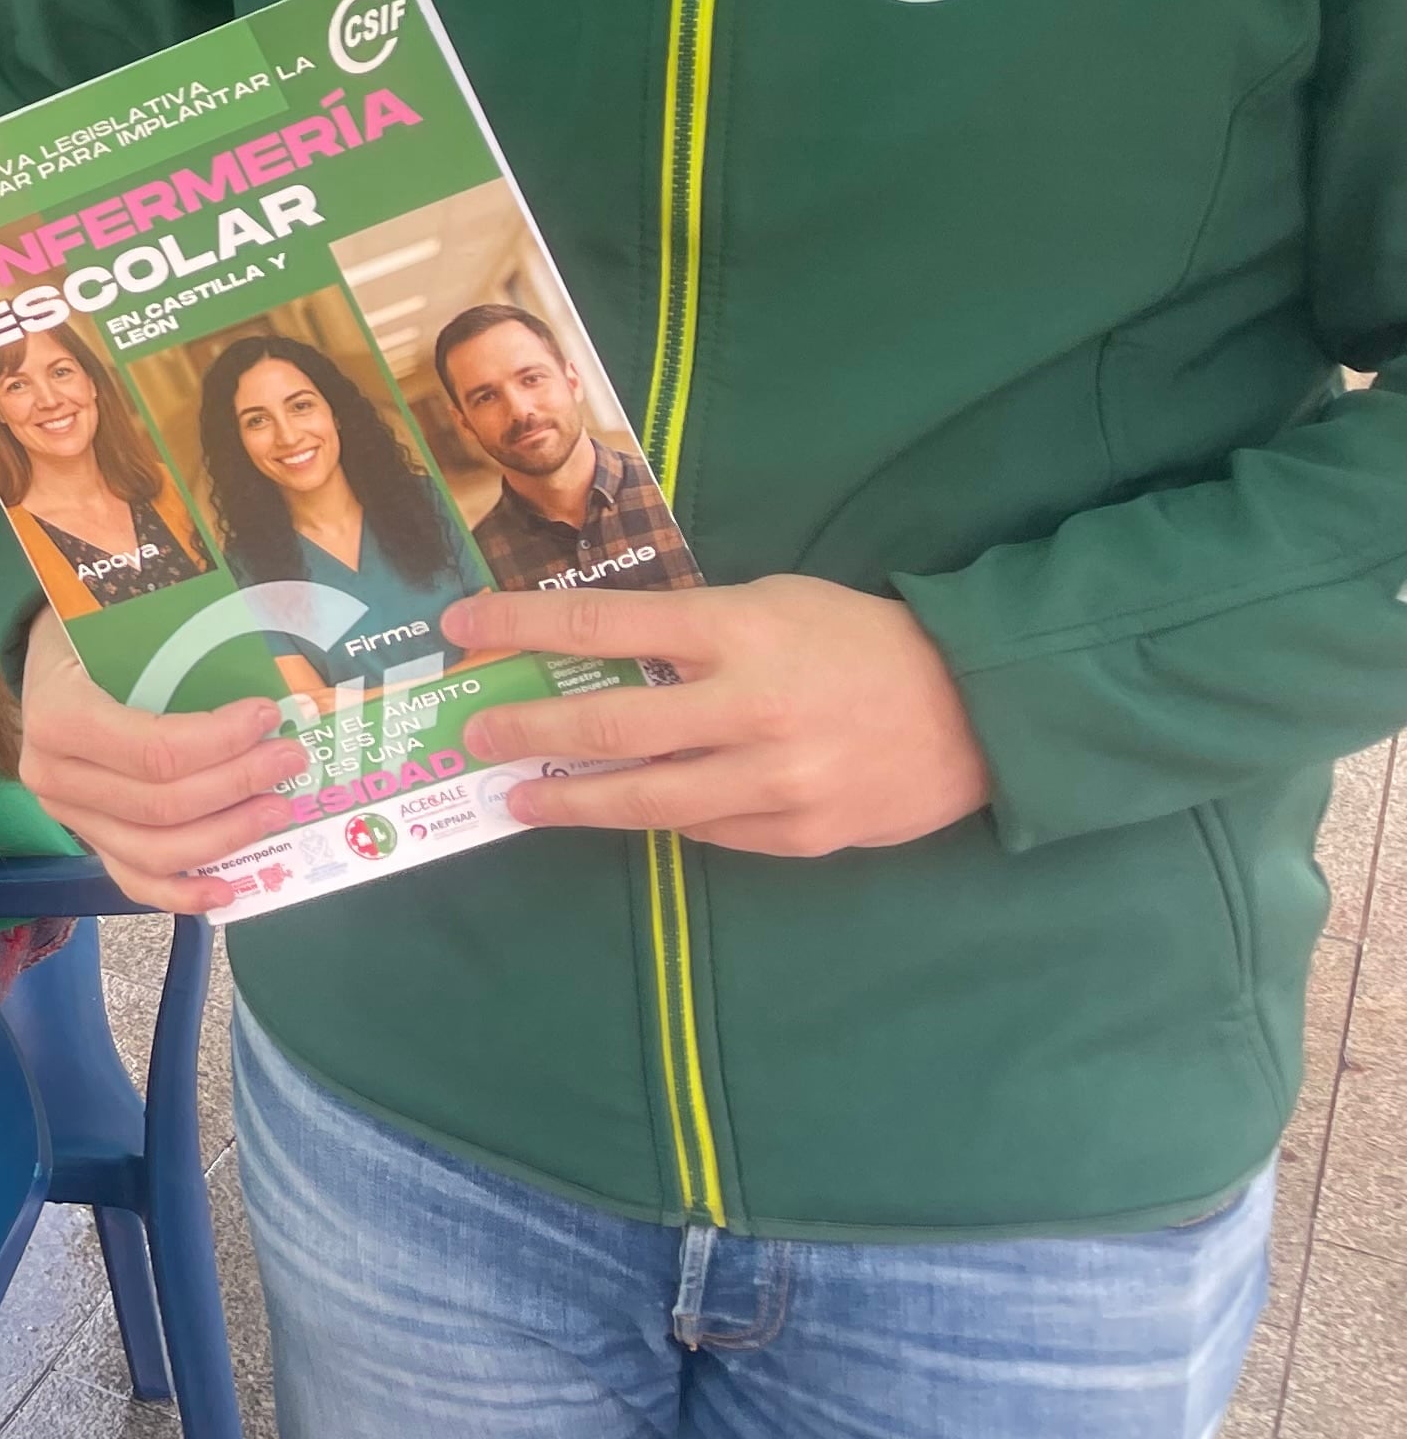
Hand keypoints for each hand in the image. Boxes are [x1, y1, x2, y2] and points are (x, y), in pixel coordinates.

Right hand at [15, 611, 307, 911]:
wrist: (48, 662)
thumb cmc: (88, 634)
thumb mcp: (118, 620)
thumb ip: (178, 643)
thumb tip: (271, 656)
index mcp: (58, 717)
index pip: (154, 750)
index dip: (221, 742)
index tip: (268, 717)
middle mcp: (53, 776)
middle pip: (162, 804)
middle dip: (238, 784)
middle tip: (290, 761)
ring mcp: (68, 815)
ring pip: (153, 851)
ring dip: (226, 836)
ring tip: (277, 810)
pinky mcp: (86, 837)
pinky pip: (132, 879)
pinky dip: (181, 893)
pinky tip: (229, 889)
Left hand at [444, 574, 993, 857]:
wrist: (977, 712)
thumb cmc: (859, 640)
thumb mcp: (772, 602)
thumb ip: (691, 628)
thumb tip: (598, 653)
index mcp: (738, 631)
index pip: (602, 625)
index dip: (520, 625)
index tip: (461, 622)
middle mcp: (749, 708)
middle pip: (609, 726)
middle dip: (528, 730)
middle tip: (474, 733)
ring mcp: (774, 781)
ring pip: (646, 801)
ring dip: (571, 802)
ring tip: (519, 799)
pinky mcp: (797, 836)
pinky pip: (704, 830)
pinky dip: (659, 817)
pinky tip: (622, 811)